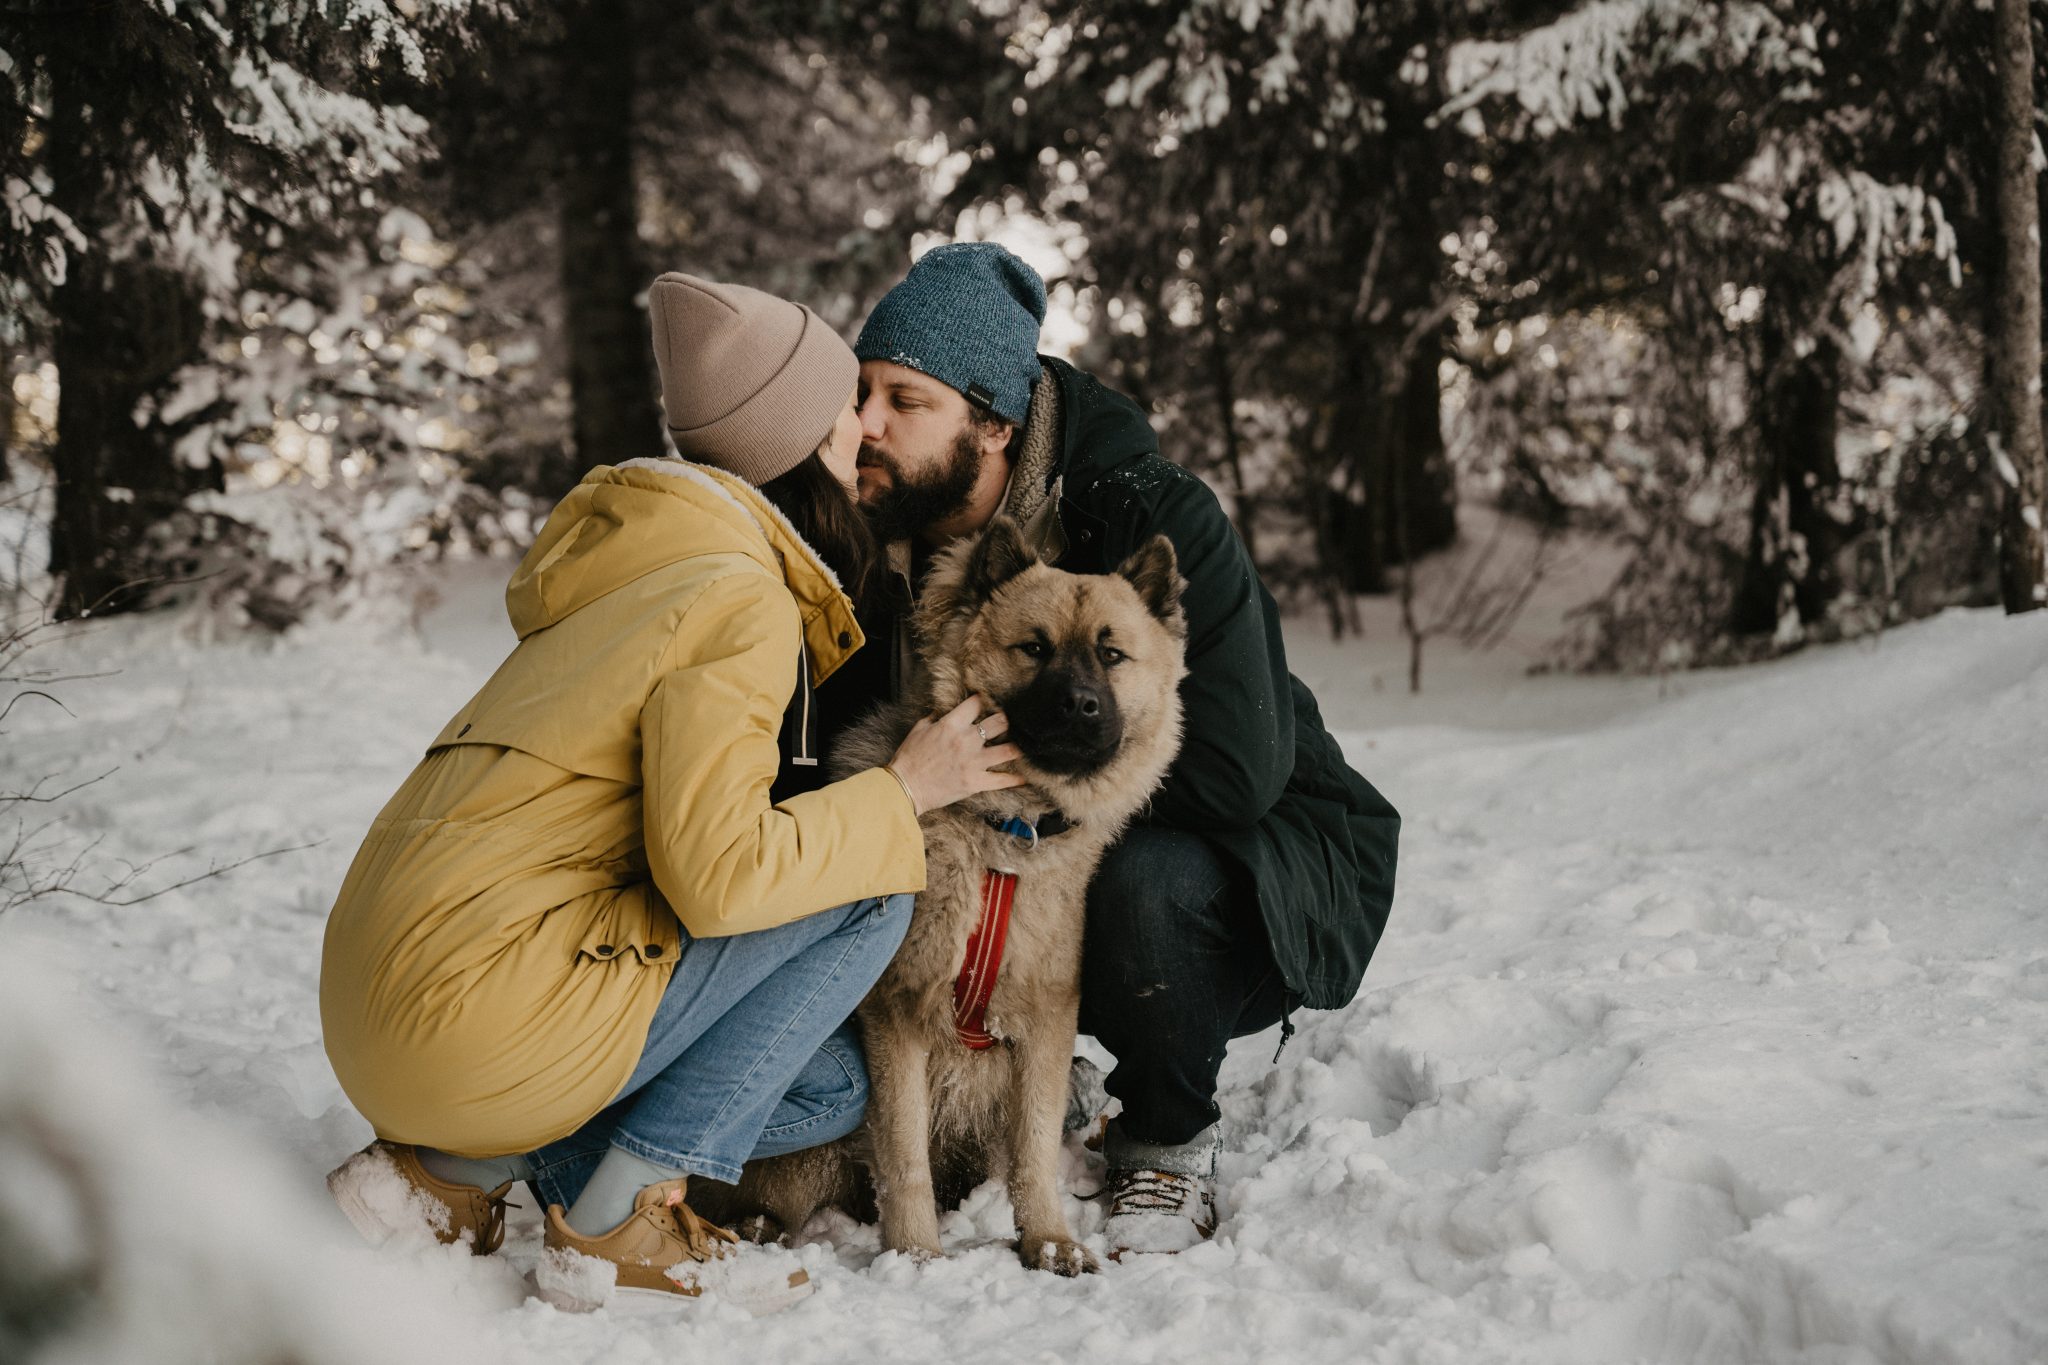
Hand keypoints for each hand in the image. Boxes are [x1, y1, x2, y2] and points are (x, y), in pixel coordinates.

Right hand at [884, 694, 1025, 814]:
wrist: (905, 788)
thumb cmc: (909, 758)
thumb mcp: (919, 729)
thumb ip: (936, 717)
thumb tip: (945, 710)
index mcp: (952, 725)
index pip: (976, 703)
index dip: (984, 698)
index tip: (990, 698)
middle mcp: (967, 741)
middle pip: (1000, 722)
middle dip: (1008, 719)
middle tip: (1013, 721)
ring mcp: (974, 762)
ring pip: (1009, 750)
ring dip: (1019, 747)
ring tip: (1028, 744)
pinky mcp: (976, 782)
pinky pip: (1003, 780)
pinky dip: (1016, 779)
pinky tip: (1027, 777)